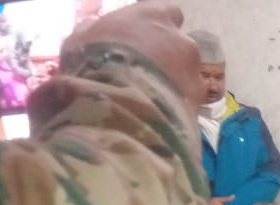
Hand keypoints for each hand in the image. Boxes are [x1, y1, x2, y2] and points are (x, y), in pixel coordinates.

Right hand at [61, 2, 204, 108]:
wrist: (122, 108)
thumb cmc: (95, 65)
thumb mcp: (79, 43)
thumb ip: (91, 32)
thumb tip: (93, 29)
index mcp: (153, 16)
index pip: (166, 11)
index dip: (155, 26)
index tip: (143, 39)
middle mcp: (181, 39)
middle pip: (180, 45)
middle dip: (168, 57)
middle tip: (147, 75)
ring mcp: (195, 72)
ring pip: (188, 75)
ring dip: (175, 84)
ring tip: (153, 102)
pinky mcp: (200, 103)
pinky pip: (190, 102)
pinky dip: (179, 108)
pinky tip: (161, 118)